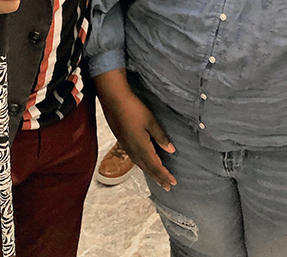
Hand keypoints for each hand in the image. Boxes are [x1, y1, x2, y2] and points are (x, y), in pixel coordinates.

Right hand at [95, 69, 176, 190]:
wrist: (113, 100)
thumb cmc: (133, 109)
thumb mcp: (151, 121)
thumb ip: (161, 137)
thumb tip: (171, 150)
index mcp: (142, 147)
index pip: (155, 166)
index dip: (164, 175)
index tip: (173, 183)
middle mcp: (133, 150)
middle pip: (148, 169)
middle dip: (158, 178)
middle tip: (167, 187)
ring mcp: (126, 147)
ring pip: (140, 165)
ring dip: (150, 173)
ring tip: (158, 179)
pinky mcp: (122, 142)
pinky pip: (135, 159)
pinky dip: (143, 166)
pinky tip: (144, 163)